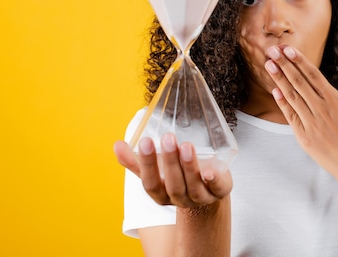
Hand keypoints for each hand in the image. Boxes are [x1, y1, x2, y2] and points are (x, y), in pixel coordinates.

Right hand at [114, 134, 232, 207]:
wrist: (207, 188)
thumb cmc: (177, 175)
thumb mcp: (157, 170)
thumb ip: (135, 160)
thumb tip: (116, 144)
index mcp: (162, 194)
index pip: (151, 184)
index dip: (147, 165)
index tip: (145, 141)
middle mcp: (181, 199)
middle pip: (173, 185)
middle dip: (170, 162)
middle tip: (168, 138)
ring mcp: (201, 197)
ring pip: (194, 186)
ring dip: (189, 166)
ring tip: (185, 145)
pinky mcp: (220, 191)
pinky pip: (218, 188)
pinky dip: (214, 180)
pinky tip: (210, 170)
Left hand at [264, 45, 337, 185]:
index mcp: (337, 102)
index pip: (314, 76)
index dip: (300, 61)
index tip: (288, 49)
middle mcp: (322, 110)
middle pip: (299, 82)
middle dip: (284, 65)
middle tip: (272, 50)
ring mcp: (312, 124)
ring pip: (292, 97)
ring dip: (279, 79)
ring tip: (268, 64)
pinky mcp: (304, 138)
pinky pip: (290, 116)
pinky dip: (282, 102)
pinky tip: (275, 90)